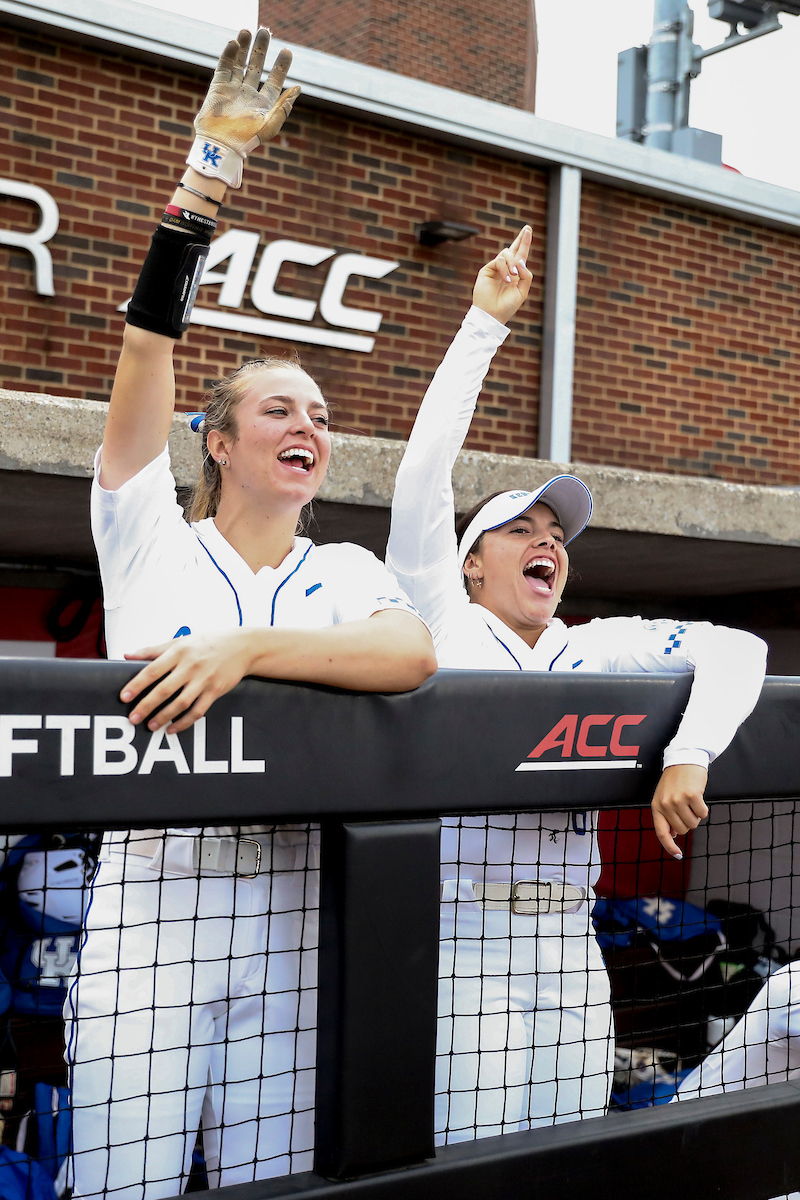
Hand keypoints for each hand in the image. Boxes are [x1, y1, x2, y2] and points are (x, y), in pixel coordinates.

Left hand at [120, 630, 257, 732]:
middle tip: (133, 718)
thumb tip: (127, 655)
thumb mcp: (180, 641)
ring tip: (150, 725)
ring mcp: (204, 680)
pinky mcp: (215, 691)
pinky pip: (198, 710)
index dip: (137, 684)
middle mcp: (191, 666)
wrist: (242, 646)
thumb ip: (153, 650)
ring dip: (164, 717)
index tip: (124, 697)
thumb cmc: (208, 643)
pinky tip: (172, 728)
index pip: (153, 670)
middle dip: (146, 705)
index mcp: (178, 652)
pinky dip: (184, 722)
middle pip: (164, 689)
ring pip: (180, 703)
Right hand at [191, 29, 300, 184]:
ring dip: (244, 47)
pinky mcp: (218, 87)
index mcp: (263, 104)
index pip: (274, 81)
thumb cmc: (247, 139)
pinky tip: (234, 43)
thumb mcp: (270, 125)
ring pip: (239, 63)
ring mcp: (233, 90)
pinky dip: (229, 54)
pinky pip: (224, 67)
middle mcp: (249, 95)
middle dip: (261, 50)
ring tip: (248, 30)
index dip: (281, 66)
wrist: (221, 145)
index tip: (287, 51)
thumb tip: (298, 88)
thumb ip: (284, 107)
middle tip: (265, 32)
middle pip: (256, 66)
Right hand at [472, 225, 533, 324]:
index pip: (520, 256)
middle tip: (528, 229)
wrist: (492, 315)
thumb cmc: (507, 306)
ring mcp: (495, 269)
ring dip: (513, 263)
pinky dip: (505, 269)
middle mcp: (505, 269)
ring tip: (513, 277)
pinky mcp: (487, 270)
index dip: (524, 243)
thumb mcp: (523, 291)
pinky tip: (507, 279)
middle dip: (521, 239)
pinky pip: (499, 261)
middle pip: (513, 249)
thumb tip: (521, 261)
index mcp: (515, 274)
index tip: (528, 231)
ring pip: (507, 253)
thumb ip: (526, 275)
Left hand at [651, 764, 708, 859]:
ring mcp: (678, 800)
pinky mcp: (692, 796)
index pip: (661, 833)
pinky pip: (703, 814)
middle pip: (683, 830)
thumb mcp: (664, 798)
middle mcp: (665, 804)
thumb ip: (666, 816)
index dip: (669, 847)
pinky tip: (698, 797)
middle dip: (688, 822)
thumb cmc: (674, 780)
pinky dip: (703, 808)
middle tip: (687, 808)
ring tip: (691, 801)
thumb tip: (673, 835)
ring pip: (694, 824)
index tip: (678, 856)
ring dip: (696, 816)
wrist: (684, 759)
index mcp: (656, 806)